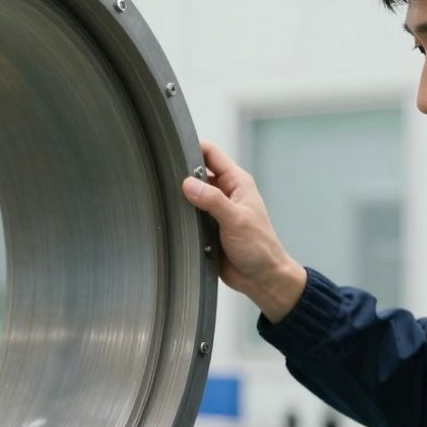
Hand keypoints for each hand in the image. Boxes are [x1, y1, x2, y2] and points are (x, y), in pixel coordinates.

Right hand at [183, 141, 306, 322]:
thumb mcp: (236, 220)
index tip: (174, 149)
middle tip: (164, 178)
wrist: (262, 279)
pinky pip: (189, 216)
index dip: (193, 147)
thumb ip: (212, 200)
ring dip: (180, 197)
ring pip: (190, 195)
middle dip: (181, 174)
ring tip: (165, 198)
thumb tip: (187, 184)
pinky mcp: (206, 228)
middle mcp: (225, 193)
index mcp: (236, 183)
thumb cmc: (259, 248)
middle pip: (196, 173)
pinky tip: (171, 218)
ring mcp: (215, 210)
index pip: (211, 154)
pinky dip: (181, 216)